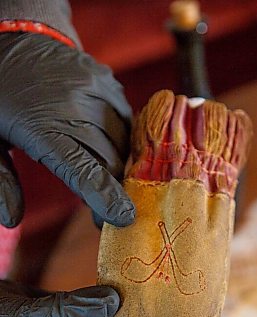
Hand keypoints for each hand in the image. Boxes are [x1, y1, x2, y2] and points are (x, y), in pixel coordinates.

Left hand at [0, 32, 134, 228]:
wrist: (16, 38)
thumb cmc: (1, 98)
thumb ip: (0, 181)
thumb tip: (12, 220)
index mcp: (42, 128)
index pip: (84, 171)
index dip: (106, 197)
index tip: (123, 218)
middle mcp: (74, 107)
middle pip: (108, 160)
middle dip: (111, 189)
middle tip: (103, 208)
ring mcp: (94, 90)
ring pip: (121, 141)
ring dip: (117, 164)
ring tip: (104, 174)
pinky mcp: (107, 80)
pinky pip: (125, 119)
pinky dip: (121, 139)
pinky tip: (107, 145)